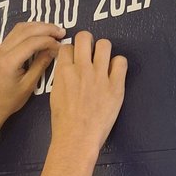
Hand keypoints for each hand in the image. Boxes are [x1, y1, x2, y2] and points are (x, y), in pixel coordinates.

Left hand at [0, 20, 64, 128]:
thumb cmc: (9, 101)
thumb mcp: (29, 85)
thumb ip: (41, 65)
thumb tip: (54, 50)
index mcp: (9, 61)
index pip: (33, 42)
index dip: (49, 41)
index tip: (61, 46)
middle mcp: (2, 50)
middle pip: (26, 30)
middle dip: (46, 28)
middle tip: (62, 32)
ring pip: (20, 28)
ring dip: (38, 26)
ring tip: (53, 31)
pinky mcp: (0, 49)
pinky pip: (16, 33)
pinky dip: (30, 30)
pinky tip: (40, 34)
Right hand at [49, 31, 127, 154]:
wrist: (77, 138)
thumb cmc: (64, 122)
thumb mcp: (54, 95)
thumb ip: (62, 78)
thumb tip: (68, 69)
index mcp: (64, 72)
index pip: (67, 47)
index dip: (72, 51)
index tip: (75, 57)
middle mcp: (82, 69)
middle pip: (85, 37)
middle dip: (87, 42)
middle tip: (90, 52)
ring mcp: (99, 76)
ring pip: (105, 45)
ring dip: (103, 51)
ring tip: (103, 61)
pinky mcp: (115, 86)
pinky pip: (121, 62)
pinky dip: (118, 65)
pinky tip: (114, 73)